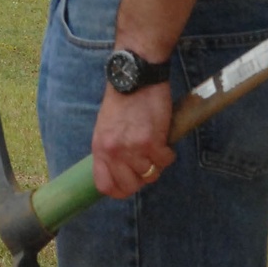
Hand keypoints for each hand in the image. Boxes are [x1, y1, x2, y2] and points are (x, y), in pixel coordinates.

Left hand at [91, 82, 175, 198]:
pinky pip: (164, 161)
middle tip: (148, 164)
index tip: (130, 184)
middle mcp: (113, 151)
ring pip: (150, 174)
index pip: (105, 185)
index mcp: (99, 148)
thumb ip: (110, 150)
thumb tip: (120, 171)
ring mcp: (132, 148)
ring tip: (157, 147)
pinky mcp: (151, 141)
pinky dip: (168, 154)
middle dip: (142, 179)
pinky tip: (165, 141)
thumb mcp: (106, 127)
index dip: (120, 189)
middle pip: (129, 186)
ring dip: (157, 163)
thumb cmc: (122, 99)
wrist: (135, 77)